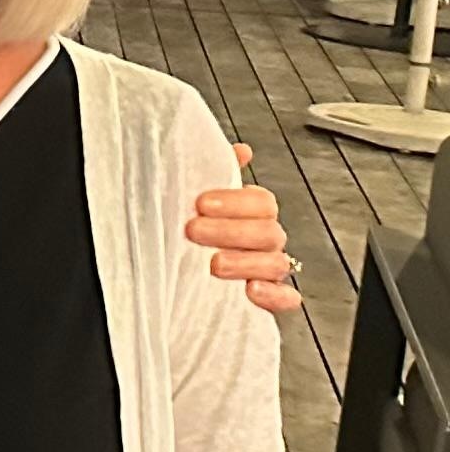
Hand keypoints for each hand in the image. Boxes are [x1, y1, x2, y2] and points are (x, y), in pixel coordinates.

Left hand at [190, 147, 303, 316]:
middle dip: (230, 231)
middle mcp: (263, 241)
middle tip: (194, 231)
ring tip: (214, 264)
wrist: (164, 275)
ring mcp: (266, 271)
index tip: (200, 203)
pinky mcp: (267, 300)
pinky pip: (286, 299)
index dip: (235, 200)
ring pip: (276, 263)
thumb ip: (213, 172)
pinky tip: (251, 290)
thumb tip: (240, 151)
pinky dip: (274, 296)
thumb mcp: (189, 200)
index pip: (261, 202)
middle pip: (268, 232)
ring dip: (247, 263)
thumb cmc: (182, 231)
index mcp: (250, 214)